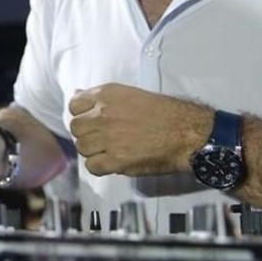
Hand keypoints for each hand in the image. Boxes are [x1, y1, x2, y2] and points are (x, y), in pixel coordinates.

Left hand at [68, 83, 212, 176]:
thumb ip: (102, 97)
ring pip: (81, 147)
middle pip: (76, 127)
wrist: (188, 132)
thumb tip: (78, 94)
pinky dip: (100, 166)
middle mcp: (103, 114)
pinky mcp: (116, 159)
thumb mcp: (131, 94)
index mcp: (107, 95)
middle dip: (87, 133)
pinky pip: (92, 166)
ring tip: (110, 150)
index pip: (74, 105)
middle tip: (103, 138)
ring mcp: (108, 137)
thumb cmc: (165, 113)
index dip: (82, 114)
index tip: (92, 120)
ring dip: (93, 151)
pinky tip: (112, 162)